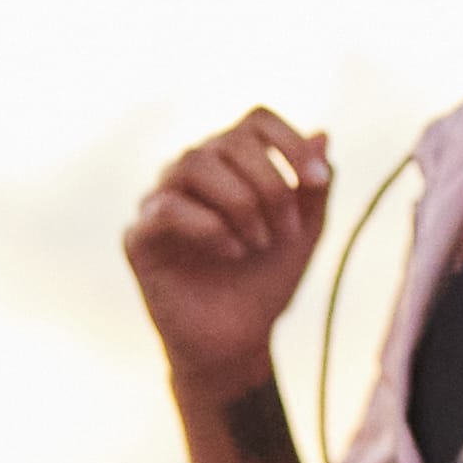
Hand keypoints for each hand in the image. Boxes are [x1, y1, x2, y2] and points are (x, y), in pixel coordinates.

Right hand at [124, 108, 334, 386]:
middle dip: (270, 186)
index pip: (255, 119)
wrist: (236, 342)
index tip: (317, 183)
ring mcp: (159, 199)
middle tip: (286, 232)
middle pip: (229, 141)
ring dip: (240, 203)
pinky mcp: (138, 236)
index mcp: (230, 162)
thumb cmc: (266, 281)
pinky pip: (167, 208)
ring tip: (259, 244)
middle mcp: (190, 170)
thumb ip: (314, 186)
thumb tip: (324, 133)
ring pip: (194, 163)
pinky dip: (209, 228)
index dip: (290, 141)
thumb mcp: (304, 232)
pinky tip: (232, 253)